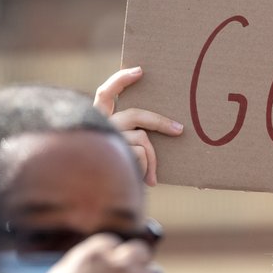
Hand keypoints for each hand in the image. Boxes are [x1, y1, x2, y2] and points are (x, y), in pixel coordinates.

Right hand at [93, 68, 183, 185]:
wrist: (93, 201)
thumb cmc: (110, 174)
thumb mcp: (117, 152)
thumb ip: (128, 137)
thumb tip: (159, 133)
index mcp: (97, 122)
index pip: (105, 93)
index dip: (121, 80)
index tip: (140, 71)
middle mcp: (99, 127)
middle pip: (136, 115)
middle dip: (160, 121)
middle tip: (179, 130)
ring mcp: (106, 139)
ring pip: (142, 138)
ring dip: (152, 158)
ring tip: (153, 178)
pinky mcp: (115, 152)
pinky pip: (142, 153)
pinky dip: (148, 167)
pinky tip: (145, 181)